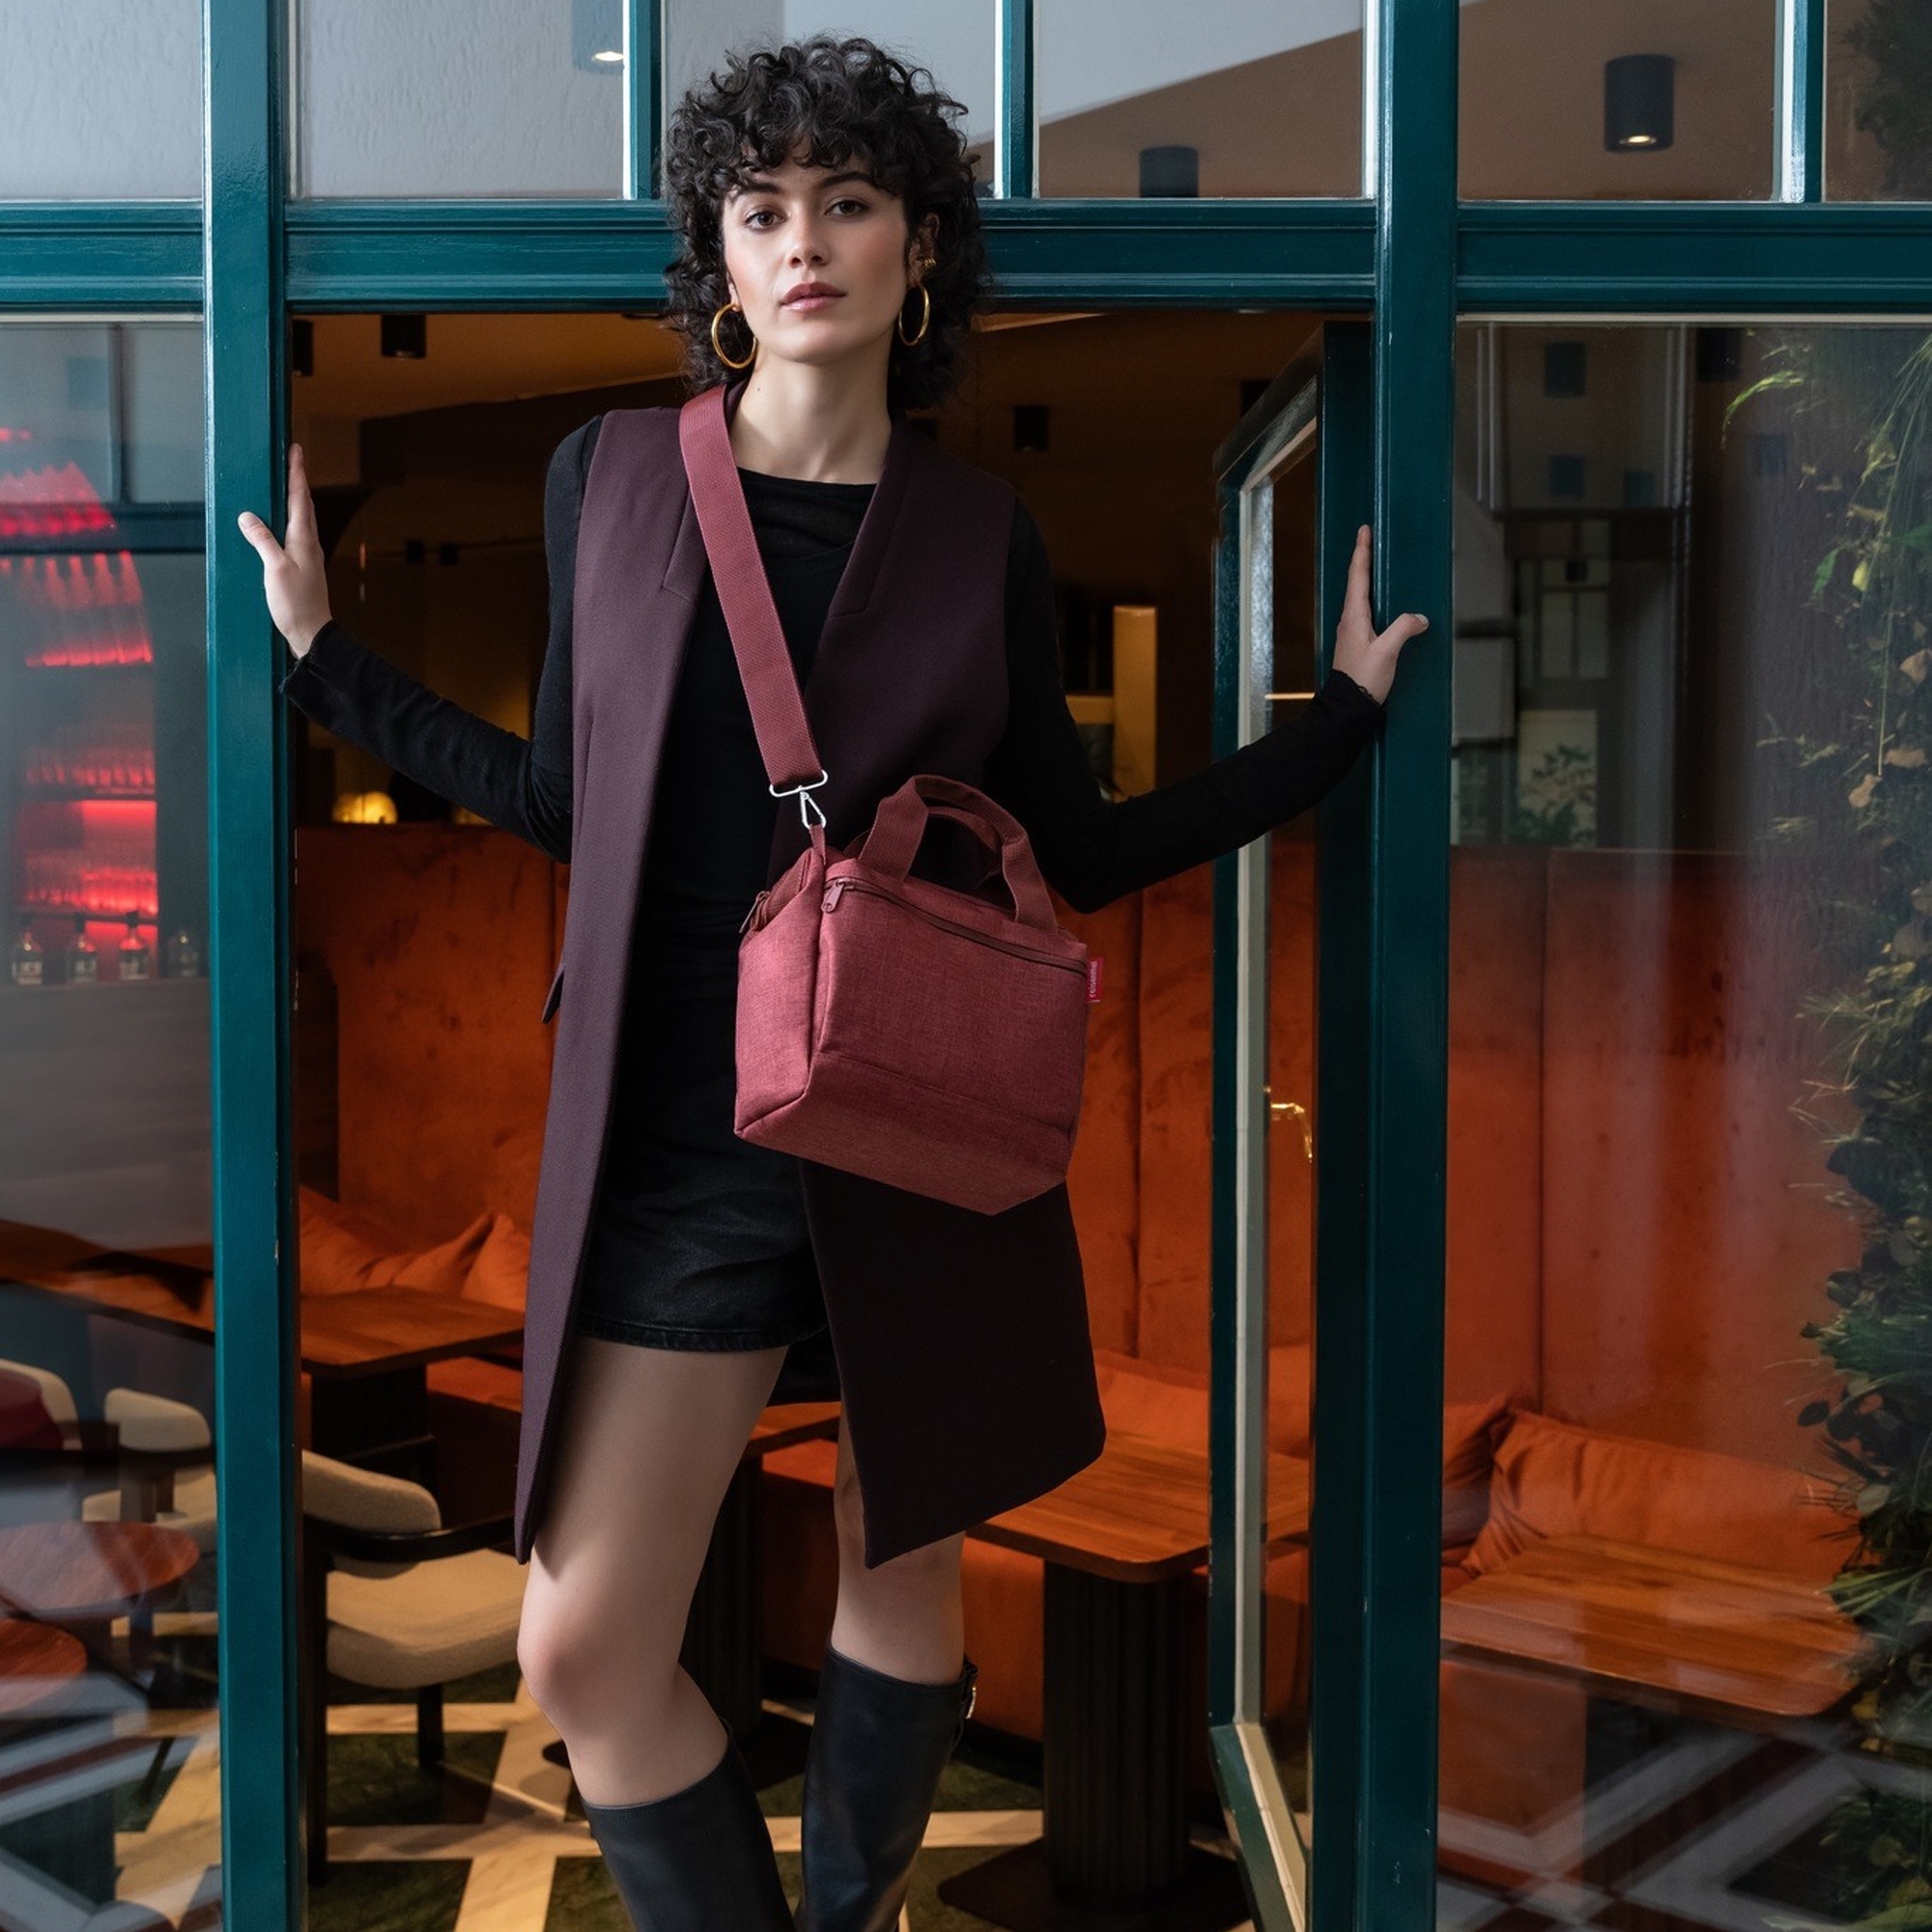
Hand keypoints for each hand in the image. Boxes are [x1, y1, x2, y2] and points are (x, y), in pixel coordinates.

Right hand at [236, 443, 331, 656]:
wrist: (312, 634)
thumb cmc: (295, 604)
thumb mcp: (274, 569)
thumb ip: (262, 540)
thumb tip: (248, 516)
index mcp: (304, 539)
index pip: (299, 498)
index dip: (297, 472)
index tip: (296, 450)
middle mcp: (309, 544)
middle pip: (303, 505)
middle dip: (296, 480)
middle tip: (291, 459)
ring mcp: (307, 556)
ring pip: (300, 519)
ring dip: (294, 499)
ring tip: (285, 483)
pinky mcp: (301, 567)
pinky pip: (294, 535)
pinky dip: (287, 520)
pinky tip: (278, 524)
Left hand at [1331, 525, 1427, 704]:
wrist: (1347, 709)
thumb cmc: (1363, 680)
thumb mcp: (1387, 652)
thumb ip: (1404, 629)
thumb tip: (1419, 617)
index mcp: (1354, 617)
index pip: (1358, 576)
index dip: (1362, 552)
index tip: (1364, 530)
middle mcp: (1350, 621)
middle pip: (1357, 583)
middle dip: (1364, 560)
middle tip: (1370, 539)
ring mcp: (1352, 633)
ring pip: (1360, 598)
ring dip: (1367, 580)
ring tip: (1376, 564)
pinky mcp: (1358, 645)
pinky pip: (1367, 614)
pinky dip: (1374, 600)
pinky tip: (1383, 605)